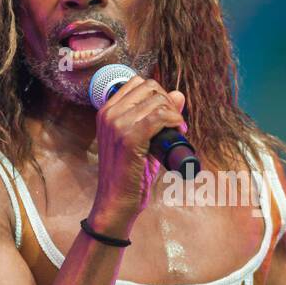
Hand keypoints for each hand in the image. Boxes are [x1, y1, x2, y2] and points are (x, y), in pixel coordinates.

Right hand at [89, 75, 186, 236]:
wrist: (115, 201)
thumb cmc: (129, 174)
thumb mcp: (143, 140)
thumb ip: (157, 116)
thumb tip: (178, 94)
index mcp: (106, 111)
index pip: (138, 83)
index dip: (158, 95)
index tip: (167, 115)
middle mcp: (109, 113)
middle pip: (149, 87)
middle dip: (168, 102)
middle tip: (175, 124)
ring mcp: (117, 124)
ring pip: (157, 101)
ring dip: (174, 114)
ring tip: (177, 132)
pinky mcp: (129, 138)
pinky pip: (159, 116)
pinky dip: (174, 121)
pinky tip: (178, 132)